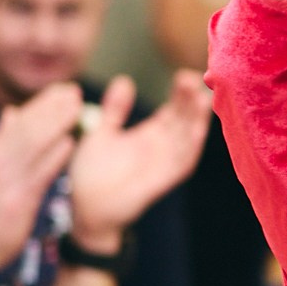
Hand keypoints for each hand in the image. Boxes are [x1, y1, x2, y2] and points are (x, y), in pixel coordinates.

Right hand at [0, 82, 80, 272]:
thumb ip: (4, 142)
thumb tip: (11, 112)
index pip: (20, 121)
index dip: (42, 104)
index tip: (62, 89)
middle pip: (27, 128)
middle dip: (51, 107)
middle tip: (74, 90)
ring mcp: (8, 181)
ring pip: (32, 145)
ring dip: (56, 124)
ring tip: (77, 107)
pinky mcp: (19, 200)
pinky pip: (38, 174)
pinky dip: (53, 157)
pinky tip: (69, 142)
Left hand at [68, 72, 212, 250]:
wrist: (85, 210)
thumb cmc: (93, 174)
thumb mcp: (102, 134)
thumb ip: (114, 110)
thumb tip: (125, 81)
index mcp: (150, 135)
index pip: (174, 110)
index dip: (181, 93)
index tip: (186, 75)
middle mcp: (162, 148)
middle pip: (184, 120)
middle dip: (191, 101)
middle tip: (194, 78)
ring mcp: (163, 164)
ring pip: (188, 139)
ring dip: (196, 120)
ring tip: (201, 98)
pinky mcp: (160, 181)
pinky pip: (181, 164)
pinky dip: (191, 148)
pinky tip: (197, 131)